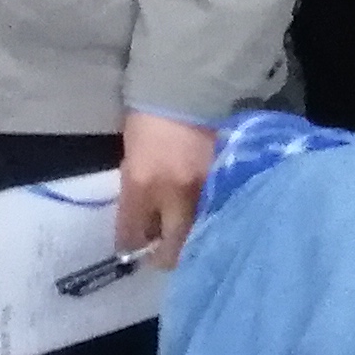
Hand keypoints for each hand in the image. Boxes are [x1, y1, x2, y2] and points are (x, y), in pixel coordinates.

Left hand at [114, 111, 218, 259]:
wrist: (187, 95)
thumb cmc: (149, 124)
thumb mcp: (132, 160)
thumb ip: (135, 195)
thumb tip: (139, 227)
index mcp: (141, 183)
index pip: (133, 232)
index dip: (130, 248)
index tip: (130, 254)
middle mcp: (173, 194)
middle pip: (171, 250)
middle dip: (163, 259)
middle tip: (158, 257)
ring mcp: (203, 193)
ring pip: (196, 239)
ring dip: (188, 245)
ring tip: (181, 242)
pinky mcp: (225, 187)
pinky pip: (213, 219)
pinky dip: (206, 226)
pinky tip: (202, 224)